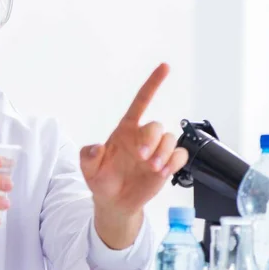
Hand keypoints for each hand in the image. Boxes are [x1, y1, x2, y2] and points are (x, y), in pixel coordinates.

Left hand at [80, 63, 188, 248]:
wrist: (114, 202)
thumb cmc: (101, 180)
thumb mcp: (88, 168)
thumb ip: (88, 155)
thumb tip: (96, 147)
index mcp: (125, 130)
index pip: (141, 101)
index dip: (152, 84)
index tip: (164, 67)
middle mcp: (142, 137)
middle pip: (156, 125)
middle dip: (151, 139)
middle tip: (142, 157)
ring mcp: (156, 151)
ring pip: (170, 139)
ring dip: (164, 153)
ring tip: (151, 168)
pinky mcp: (167, 164)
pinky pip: (180, 155)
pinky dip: (174, 162)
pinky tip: (162, 172)